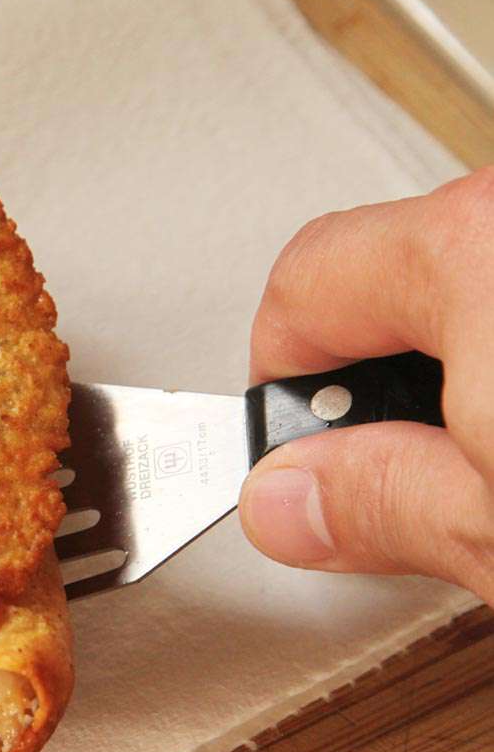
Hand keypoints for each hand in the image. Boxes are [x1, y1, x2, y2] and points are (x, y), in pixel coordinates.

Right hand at [240, 167, 493, 604]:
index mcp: (477, 247)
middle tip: (425, 475)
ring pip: (492, 282)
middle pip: (409, 273)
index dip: (278, 384)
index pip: (305, 285)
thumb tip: (290, 498)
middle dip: (396, 379)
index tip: (298, 457)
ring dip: (484, 365)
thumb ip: (379, 503)